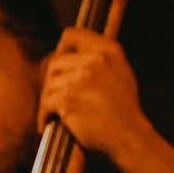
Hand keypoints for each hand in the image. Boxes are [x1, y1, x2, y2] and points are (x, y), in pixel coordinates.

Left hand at [37, 29, 173, 172]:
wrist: (129, 138)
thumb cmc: (124, 111)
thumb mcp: (120, 74)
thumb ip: (99, 60)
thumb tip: (69, 54)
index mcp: (108, 51)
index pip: (71, 34)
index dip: (60, 48)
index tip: (59, 63)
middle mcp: (94, 61)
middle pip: (54, 62)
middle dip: (51, 80)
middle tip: (54, 95)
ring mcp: (80, 80)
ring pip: (48, 84)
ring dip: (47, 100)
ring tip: (53, 112)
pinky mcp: (68, 100)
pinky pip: (45, 103)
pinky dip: (43, 115)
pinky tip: (47, 123)